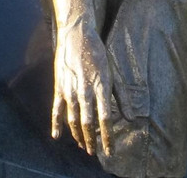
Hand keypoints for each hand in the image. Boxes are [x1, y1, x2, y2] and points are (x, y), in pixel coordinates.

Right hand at [51, 20, 113, 156]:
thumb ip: (122, 97)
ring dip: (77, 135)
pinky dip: (56, 123)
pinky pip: (57, 109)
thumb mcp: (113, 72)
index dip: (108, 138)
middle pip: (88, 123)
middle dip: (91, 141)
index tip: (109, 152)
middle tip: (93, 153)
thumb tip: (130, 118)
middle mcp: (86, 90)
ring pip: (73, 119)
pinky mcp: (59, 86)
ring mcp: (71, 89)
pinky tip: (57, 136)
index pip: (106, 119)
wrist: (76, 35)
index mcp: (102, 86)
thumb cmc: (98, 53)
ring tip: (82, 146)